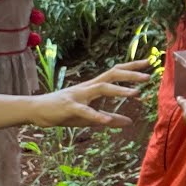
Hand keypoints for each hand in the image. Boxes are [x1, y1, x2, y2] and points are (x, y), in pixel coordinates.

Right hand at [30, 60, 152, 127]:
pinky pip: (84, 111)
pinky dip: (96, 115)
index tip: (148, 63)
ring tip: (136, 93)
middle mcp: (88, 87)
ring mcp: (78, 96)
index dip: (131, 68)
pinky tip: (107, 120)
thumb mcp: (90, 117)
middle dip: (130, 74)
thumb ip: (110, 119)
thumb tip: (130, 122)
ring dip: (119, 90)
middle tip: (149, 77)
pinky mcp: (69, 107)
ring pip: (101, 88)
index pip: (115, 72)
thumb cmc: (63, 112)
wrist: (36, 110)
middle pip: (111, 74)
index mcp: (93, 87)